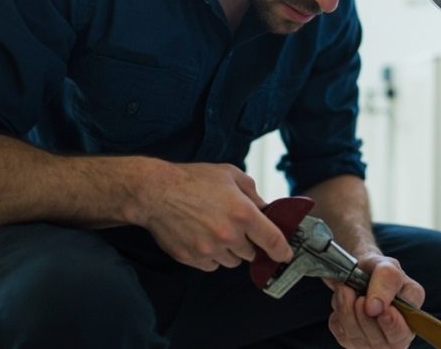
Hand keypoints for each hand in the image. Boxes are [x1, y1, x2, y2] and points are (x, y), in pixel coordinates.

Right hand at [135, 162, 292, 270]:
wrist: (155, 192)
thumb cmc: (192, 180)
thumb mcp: (230, 175)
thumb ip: (252, 193)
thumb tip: (266, 209)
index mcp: (242, 213)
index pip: (272, 240)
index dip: (282, 251)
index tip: (285, 255)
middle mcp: (228, 235)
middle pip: (251, 254)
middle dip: (248, 243)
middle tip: (236, 228)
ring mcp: (209, 249)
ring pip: (232, 262)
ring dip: (230, 251)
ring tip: (216, 231)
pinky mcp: (192, 258)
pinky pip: (212, 266)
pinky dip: (212, 257)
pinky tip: (202, 238)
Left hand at [326, 253, 425, 347]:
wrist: (357, 271)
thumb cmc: (378, 271)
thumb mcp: (387, 266)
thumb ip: (387, 281)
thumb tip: (375, 308)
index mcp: (412, 315)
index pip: (404, 332)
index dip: (392, 324)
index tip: (382, 310)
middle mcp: (396, 334)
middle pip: (379, 340)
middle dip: (364, 316)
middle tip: (359, 297)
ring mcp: (374, 342)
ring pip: (357, 337)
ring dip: (347, 310)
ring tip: (346, 290)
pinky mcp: (353, 342)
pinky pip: (342, 335)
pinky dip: (338, 315)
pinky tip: (344, 302)